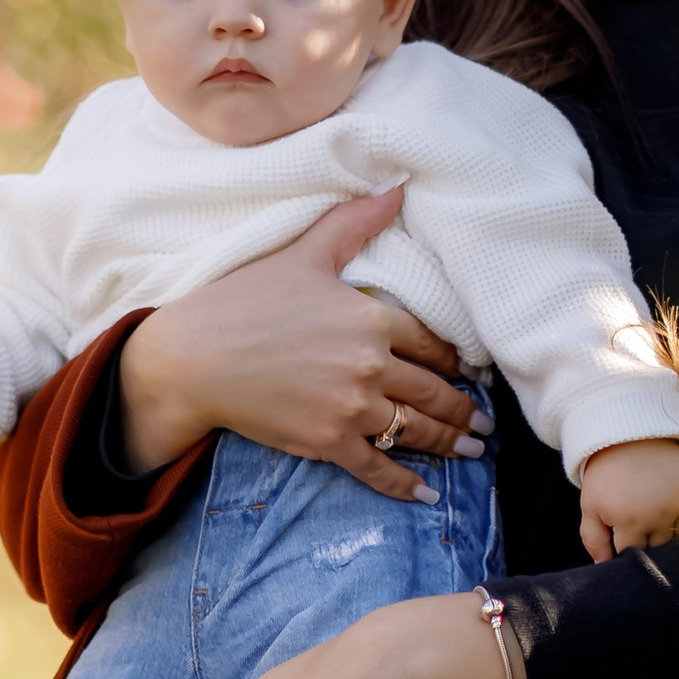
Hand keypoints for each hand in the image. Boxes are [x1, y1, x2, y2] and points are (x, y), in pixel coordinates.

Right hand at [115, 188, 488, 499]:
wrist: (193, 358)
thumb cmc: (244, 300)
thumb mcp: (303, 253)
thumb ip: (353, 222)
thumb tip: (397, 183)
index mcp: (372, 319)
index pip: (433, 344)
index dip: (457, 360)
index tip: (473, 371)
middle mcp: (371, 366)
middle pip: (434, 392)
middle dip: (466, 409)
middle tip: (486, 421)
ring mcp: (351, 408)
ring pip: (415, 430)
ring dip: (450, 443)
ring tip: (471, 449)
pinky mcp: (327, 442)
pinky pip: (378, 468)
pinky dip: (405, 485)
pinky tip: (426, 495)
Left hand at [577, 436, 678, 562]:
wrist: (630, 435)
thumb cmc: (607, 475)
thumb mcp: (590, 505)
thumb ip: (593, 540)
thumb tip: (604, 567)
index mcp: (632, 521)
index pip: (632, 555)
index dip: (623, 547)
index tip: (619, 532)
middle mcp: (662, 515)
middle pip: (658, 549)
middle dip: (646, 541)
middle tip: (637, 520)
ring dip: (670, 533)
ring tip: (655, 513)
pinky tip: (678, 510)